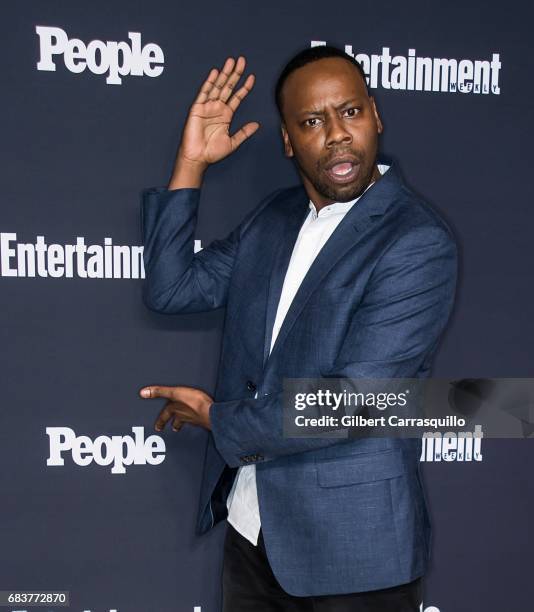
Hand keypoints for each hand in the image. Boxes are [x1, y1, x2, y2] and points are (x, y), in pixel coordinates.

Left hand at [139, 384, 213, 431]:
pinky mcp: (203, 419)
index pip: (165, 416)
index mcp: (175, 410)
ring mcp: (194, 419)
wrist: (211, 412)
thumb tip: (143, 393)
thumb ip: (160, 391)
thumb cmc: (194, 402)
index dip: (160, 421)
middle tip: (172, 429)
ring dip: (183, 423)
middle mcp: (183, 416)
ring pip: (186, 422)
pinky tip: (198, 419)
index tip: (157, 427)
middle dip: (173, 425)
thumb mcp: (175, 392)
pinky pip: (197, 421)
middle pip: (176, 422)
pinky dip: (195, 420)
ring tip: (182, 426)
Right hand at [169, 56, 259, 187]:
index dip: (244, 87)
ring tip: (231, 62)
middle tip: (242, 61)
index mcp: (226, 115)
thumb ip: (244, 132)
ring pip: (218, 86)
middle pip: (228, 87)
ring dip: (224, 74)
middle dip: (235, 74)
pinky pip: (204, 93)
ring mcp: (208, 106)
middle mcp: (217, 108)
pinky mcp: (198, 108)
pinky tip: (215, 73)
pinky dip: (209, 83)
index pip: (237, 97)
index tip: (252, 77)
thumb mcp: (233, 142)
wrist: (198, 158)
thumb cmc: (212, 152)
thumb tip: (257, 125)